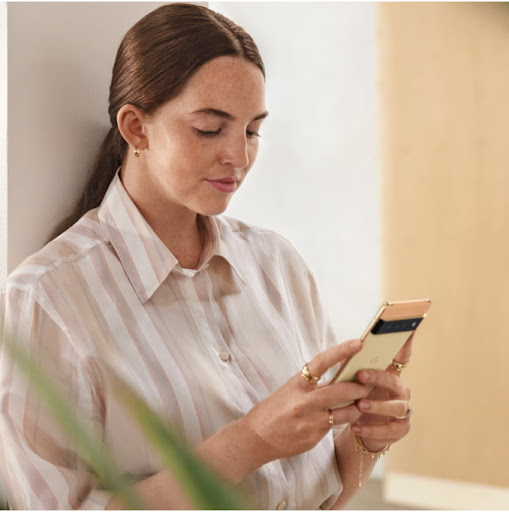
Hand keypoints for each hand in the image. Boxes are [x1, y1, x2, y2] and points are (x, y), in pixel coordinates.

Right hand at [242, 339, 369, 461]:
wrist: (256, 438)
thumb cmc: (274, 410)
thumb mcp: (291, 390)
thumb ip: (313, 385)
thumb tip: (339, 375)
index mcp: (297, 384)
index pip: (321, 362)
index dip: (340, 351)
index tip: (357, 343)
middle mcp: (304, 401)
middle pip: (341, 390)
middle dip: (359, 387)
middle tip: (368, 384)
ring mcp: (310, 421)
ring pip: (345, 413)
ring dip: (357, 407)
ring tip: (362, 403)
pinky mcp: (314, 437)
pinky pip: (335, 427)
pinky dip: (342, 421)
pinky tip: (343, 418)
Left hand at [351, 335, 413, 451]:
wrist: (361, 430)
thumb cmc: (357, 399)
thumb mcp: (353, 382)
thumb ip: (352, 367)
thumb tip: (345, 350)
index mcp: (389, 374)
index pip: (401, 355)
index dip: (406, 342)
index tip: (408, 327)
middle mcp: (400, 390)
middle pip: (393, 380)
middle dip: (377, 377)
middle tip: (361, 375)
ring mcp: (403, 410)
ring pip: (396, 407)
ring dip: (377, 406)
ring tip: (360, 405)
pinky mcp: (400, 429)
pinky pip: (389, 430)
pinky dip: (372, 429)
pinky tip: (356, 427)